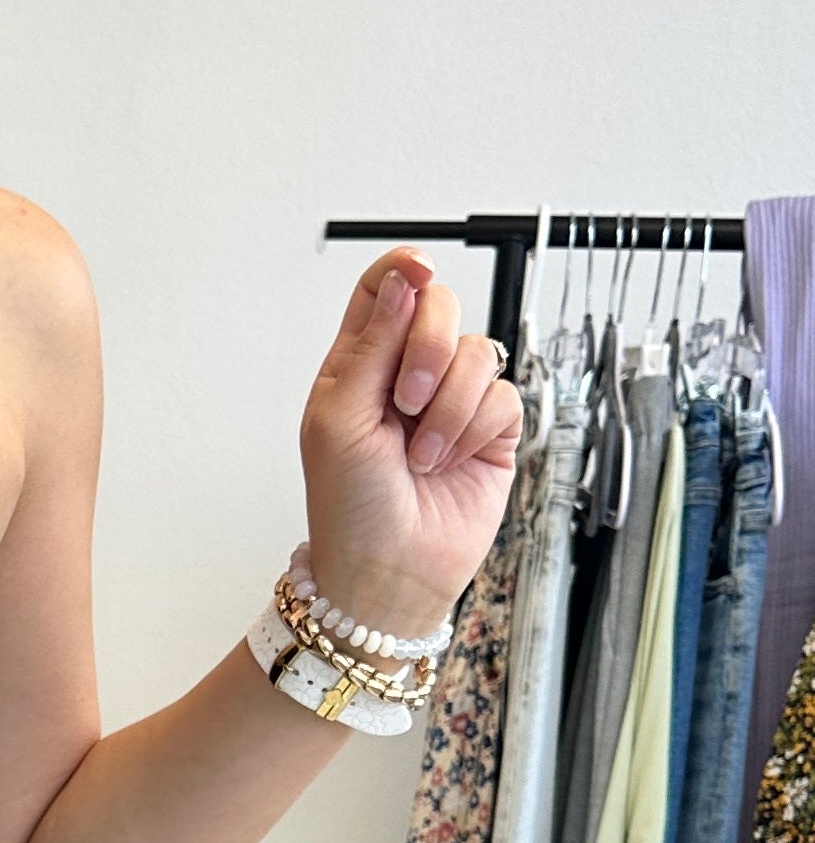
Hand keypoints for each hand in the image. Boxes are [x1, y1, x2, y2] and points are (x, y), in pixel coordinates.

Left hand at [299, 247, 524, 633]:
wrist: (387, 574)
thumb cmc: (349, 508)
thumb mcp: (340, 420)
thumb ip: (371, 345)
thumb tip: (403, 278)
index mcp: (357, 365)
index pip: (384, 289)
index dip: (404, 269)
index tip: (418, 271)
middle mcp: (407, 375)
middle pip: (441, 306)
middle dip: (430, 347)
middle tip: (407, 401)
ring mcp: (452, 402)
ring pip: (478, 352)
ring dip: (449, 406)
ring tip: (421, 456)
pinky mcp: (490, 431)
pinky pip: (503, 395)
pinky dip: (473, 428)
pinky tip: (447, 463)